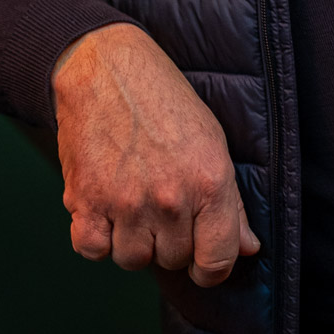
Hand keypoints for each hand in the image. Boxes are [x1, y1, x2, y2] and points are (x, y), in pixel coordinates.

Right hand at [52, 23, 259, 287]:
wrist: (105, 66)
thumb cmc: (162, 99)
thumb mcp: (210, 140)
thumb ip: (231, 202)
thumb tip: (247, 248)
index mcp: (209, 182)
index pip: (217, 261)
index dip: (209, 267)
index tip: (199, 258)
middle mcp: (170, 198)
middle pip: (173, 260)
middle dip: (167, 239)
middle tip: (157, 202)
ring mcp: (126, 202)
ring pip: (133, 260)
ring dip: (130, 239)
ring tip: (129, 202)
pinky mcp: (85, 199)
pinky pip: (91, 249)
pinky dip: (95, 236)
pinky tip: (102, 208)